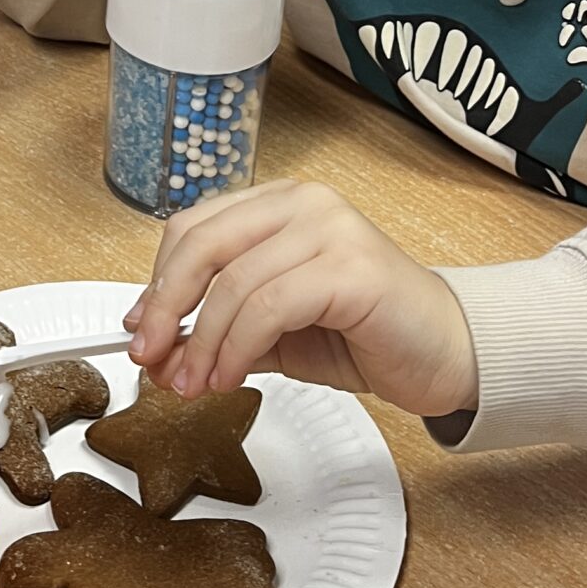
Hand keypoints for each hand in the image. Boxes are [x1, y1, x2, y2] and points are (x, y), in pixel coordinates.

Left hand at [124, 181, 478, 419]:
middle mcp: (304, 203)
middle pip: (202, 244)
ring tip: (192, 384)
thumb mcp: (274, 332)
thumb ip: (218, 330)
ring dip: (201, 342)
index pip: (193, 229)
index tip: (138, 330)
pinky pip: (269, 306)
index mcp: (279, 205)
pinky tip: (229, 378)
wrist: (448, 353)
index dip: (156, 281)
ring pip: (233, 282)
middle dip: (164, 307)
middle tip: (149, 357)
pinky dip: (237, 347)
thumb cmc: (366, 334)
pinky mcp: (351, 268)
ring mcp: (330, 229)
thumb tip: (154, 345)